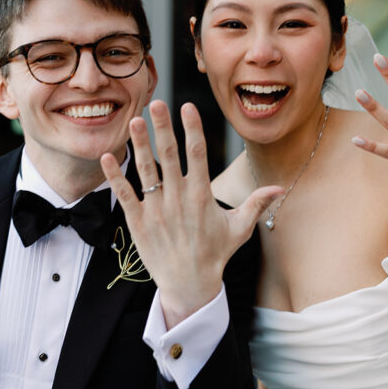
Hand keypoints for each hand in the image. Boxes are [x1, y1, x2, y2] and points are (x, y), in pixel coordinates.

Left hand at [100, 100, 282, 327]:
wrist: (190, 284)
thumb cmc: (215, 254)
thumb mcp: (239, 228)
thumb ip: (256, 203)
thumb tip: (279, 188)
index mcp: (202, 195)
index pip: (197, 154)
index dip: (192, 128)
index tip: (187, 106)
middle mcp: (178, 199)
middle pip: (169, 155)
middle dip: (162, 128)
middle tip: (156, 104)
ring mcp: (157, 209)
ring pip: (146, 170)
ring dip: (138, 145)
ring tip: (134, 121)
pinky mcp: (138, 222)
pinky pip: (125, 194)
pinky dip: (115, 176)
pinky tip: (108, 157)